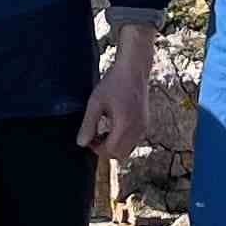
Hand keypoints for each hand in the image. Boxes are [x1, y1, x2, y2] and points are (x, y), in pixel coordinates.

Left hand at [78, 29, 158, 156]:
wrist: (134, 70)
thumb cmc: (114, 83)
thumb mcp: (95, 102)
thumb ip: (88, 124)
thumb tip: (81, 143)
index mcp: (125, 125)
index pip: (110, 151)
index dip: (97, 149)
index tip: (88, 138)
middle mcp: (137, 129)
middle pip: (120, 154)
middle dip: (106, 150)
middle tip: (94, 137)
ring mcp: (143, 127)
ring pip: (127, 149)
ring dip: (114, 145)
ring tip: (103, 130)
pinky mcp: (145, 123)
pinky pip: (133, 140)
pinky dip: (122, 139)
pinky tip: (113, 125)